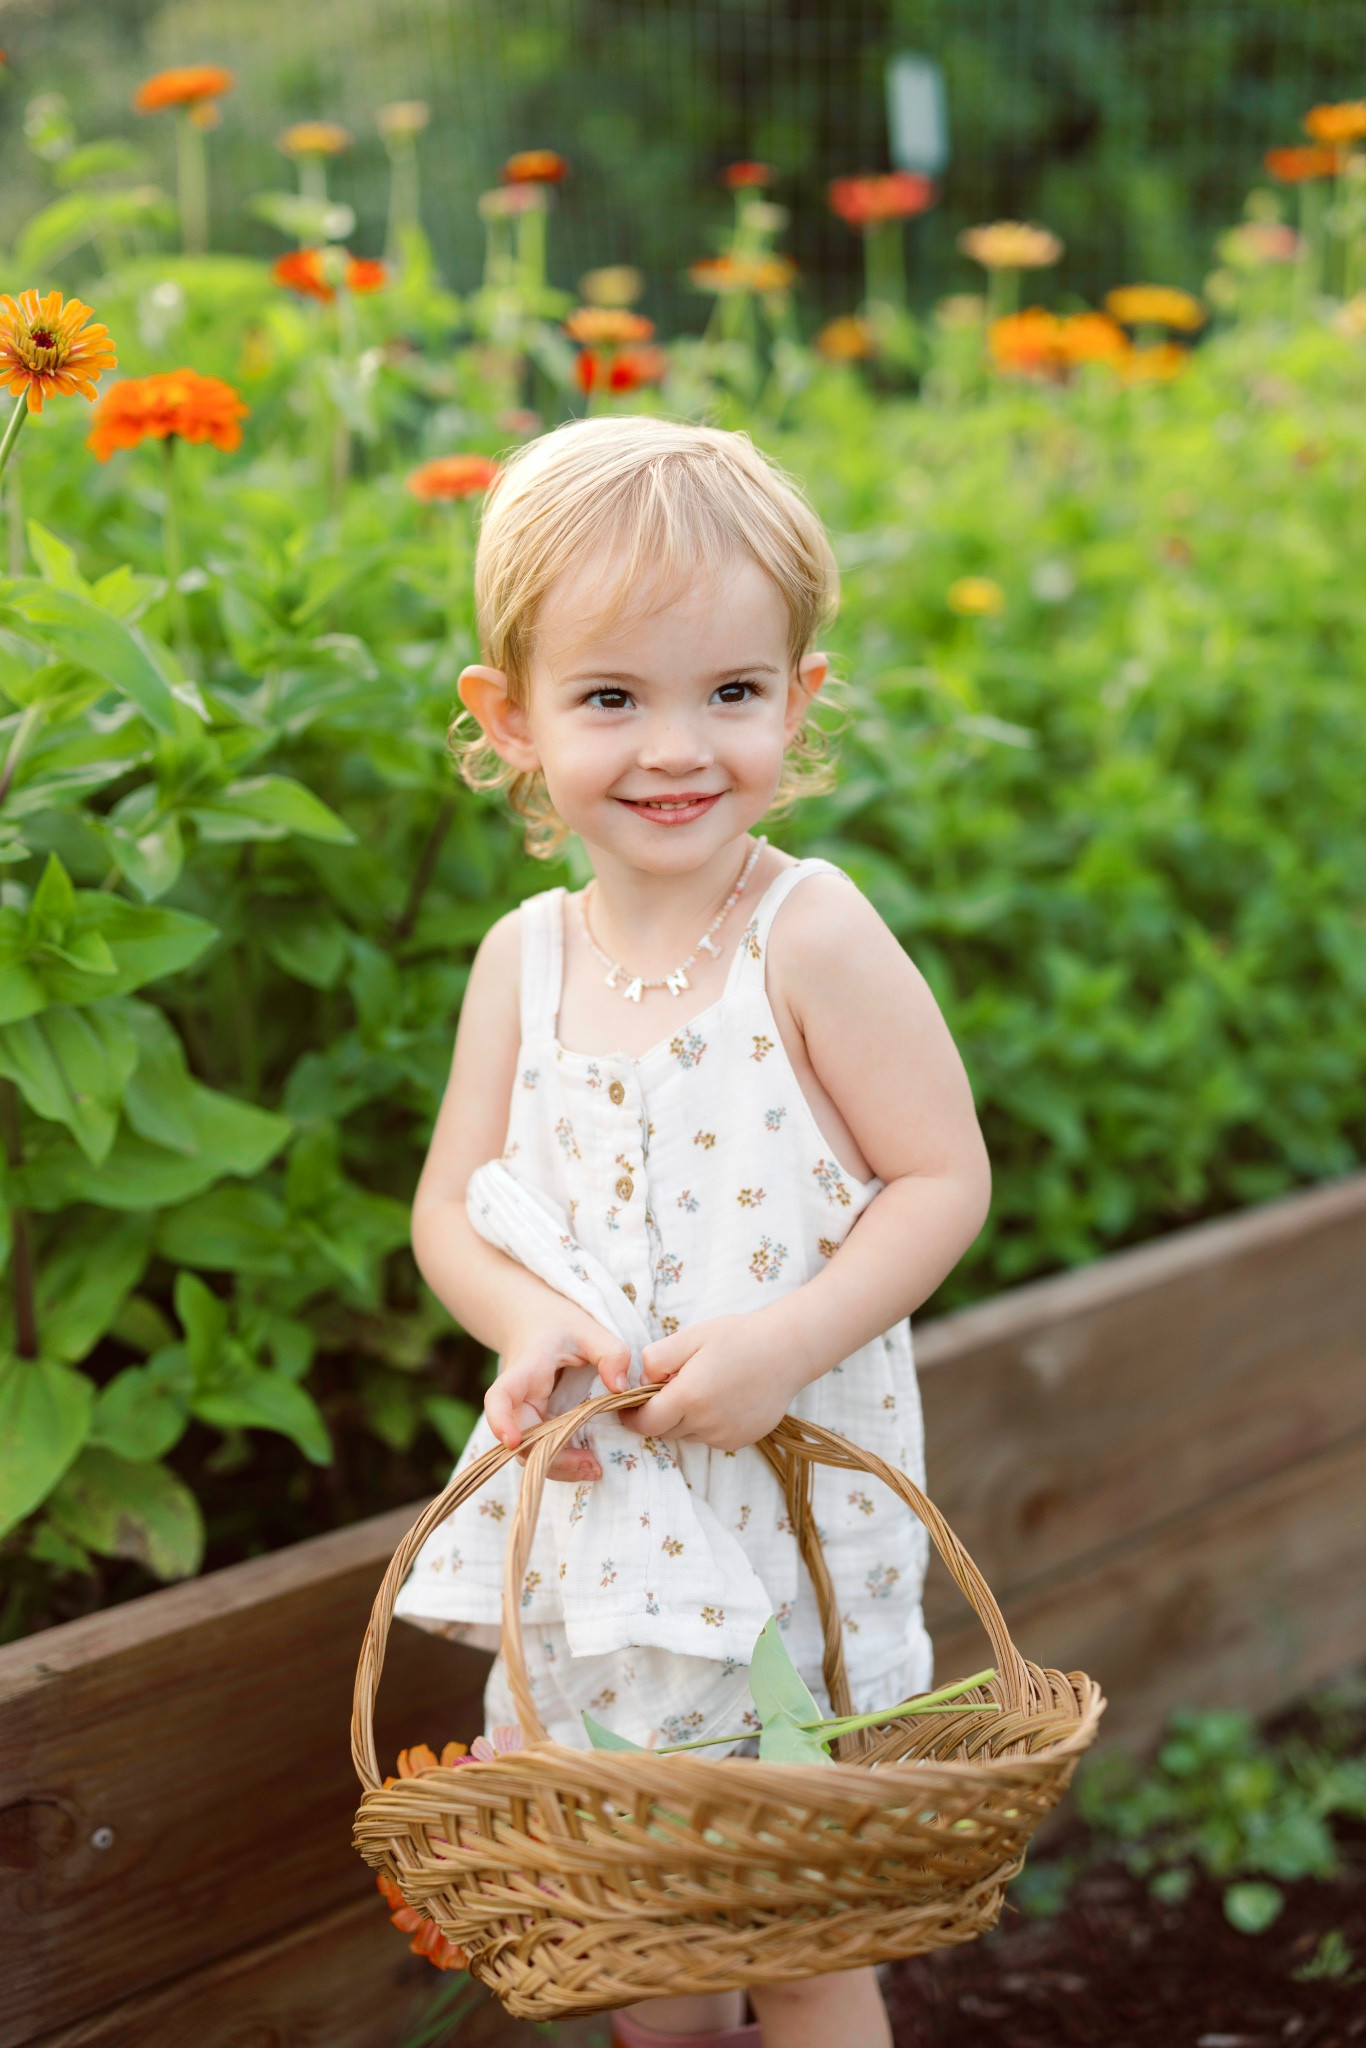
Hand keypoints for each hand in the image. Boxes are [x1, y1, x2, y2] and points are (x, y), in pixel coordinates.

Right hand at [484, 1311, 631, 1481]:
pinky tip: (589, 1462)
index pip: (500, 1397)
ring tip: (595, 1468)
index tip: (512, 1441)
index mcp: (525, 1370)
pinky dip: (563, 1461)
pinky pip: (542, 1449)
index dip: (500, 1421)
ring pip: (529, 1453)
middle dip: (551, 1460)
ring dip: (559, 1467)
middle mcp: (518, 1399)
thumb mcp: (588, 1328)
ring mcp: (524, 1415)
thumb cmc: (559, 1324)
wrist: (533, 1323)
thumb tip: (619, 1387)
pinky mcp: (536, 1424)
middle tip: (593, 1466)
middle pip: (520, 1440)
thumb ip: (610, 1352)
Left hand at [621, 1313, 804, 1450]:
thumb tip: (641, 1382)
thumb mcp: (691, 1336)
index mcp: (689, 1397)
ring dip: (682, 1419)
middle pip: (664, 1431)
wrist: (788, 1351)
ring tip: (700, 1387)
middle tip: (669, 1386)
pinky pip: (709, 1438)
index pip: (645, 1424)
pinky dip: (704, 1424)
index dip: (631, 1417)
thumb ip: (656, 1358)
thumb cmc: (738, 1338)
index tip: (627, 1406)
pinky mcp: (740, 1441)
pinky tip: (720, 1398)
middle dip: (657, 1414)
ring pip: (686, 1436)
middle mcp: (706, 1424)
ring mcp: (725, 1436)